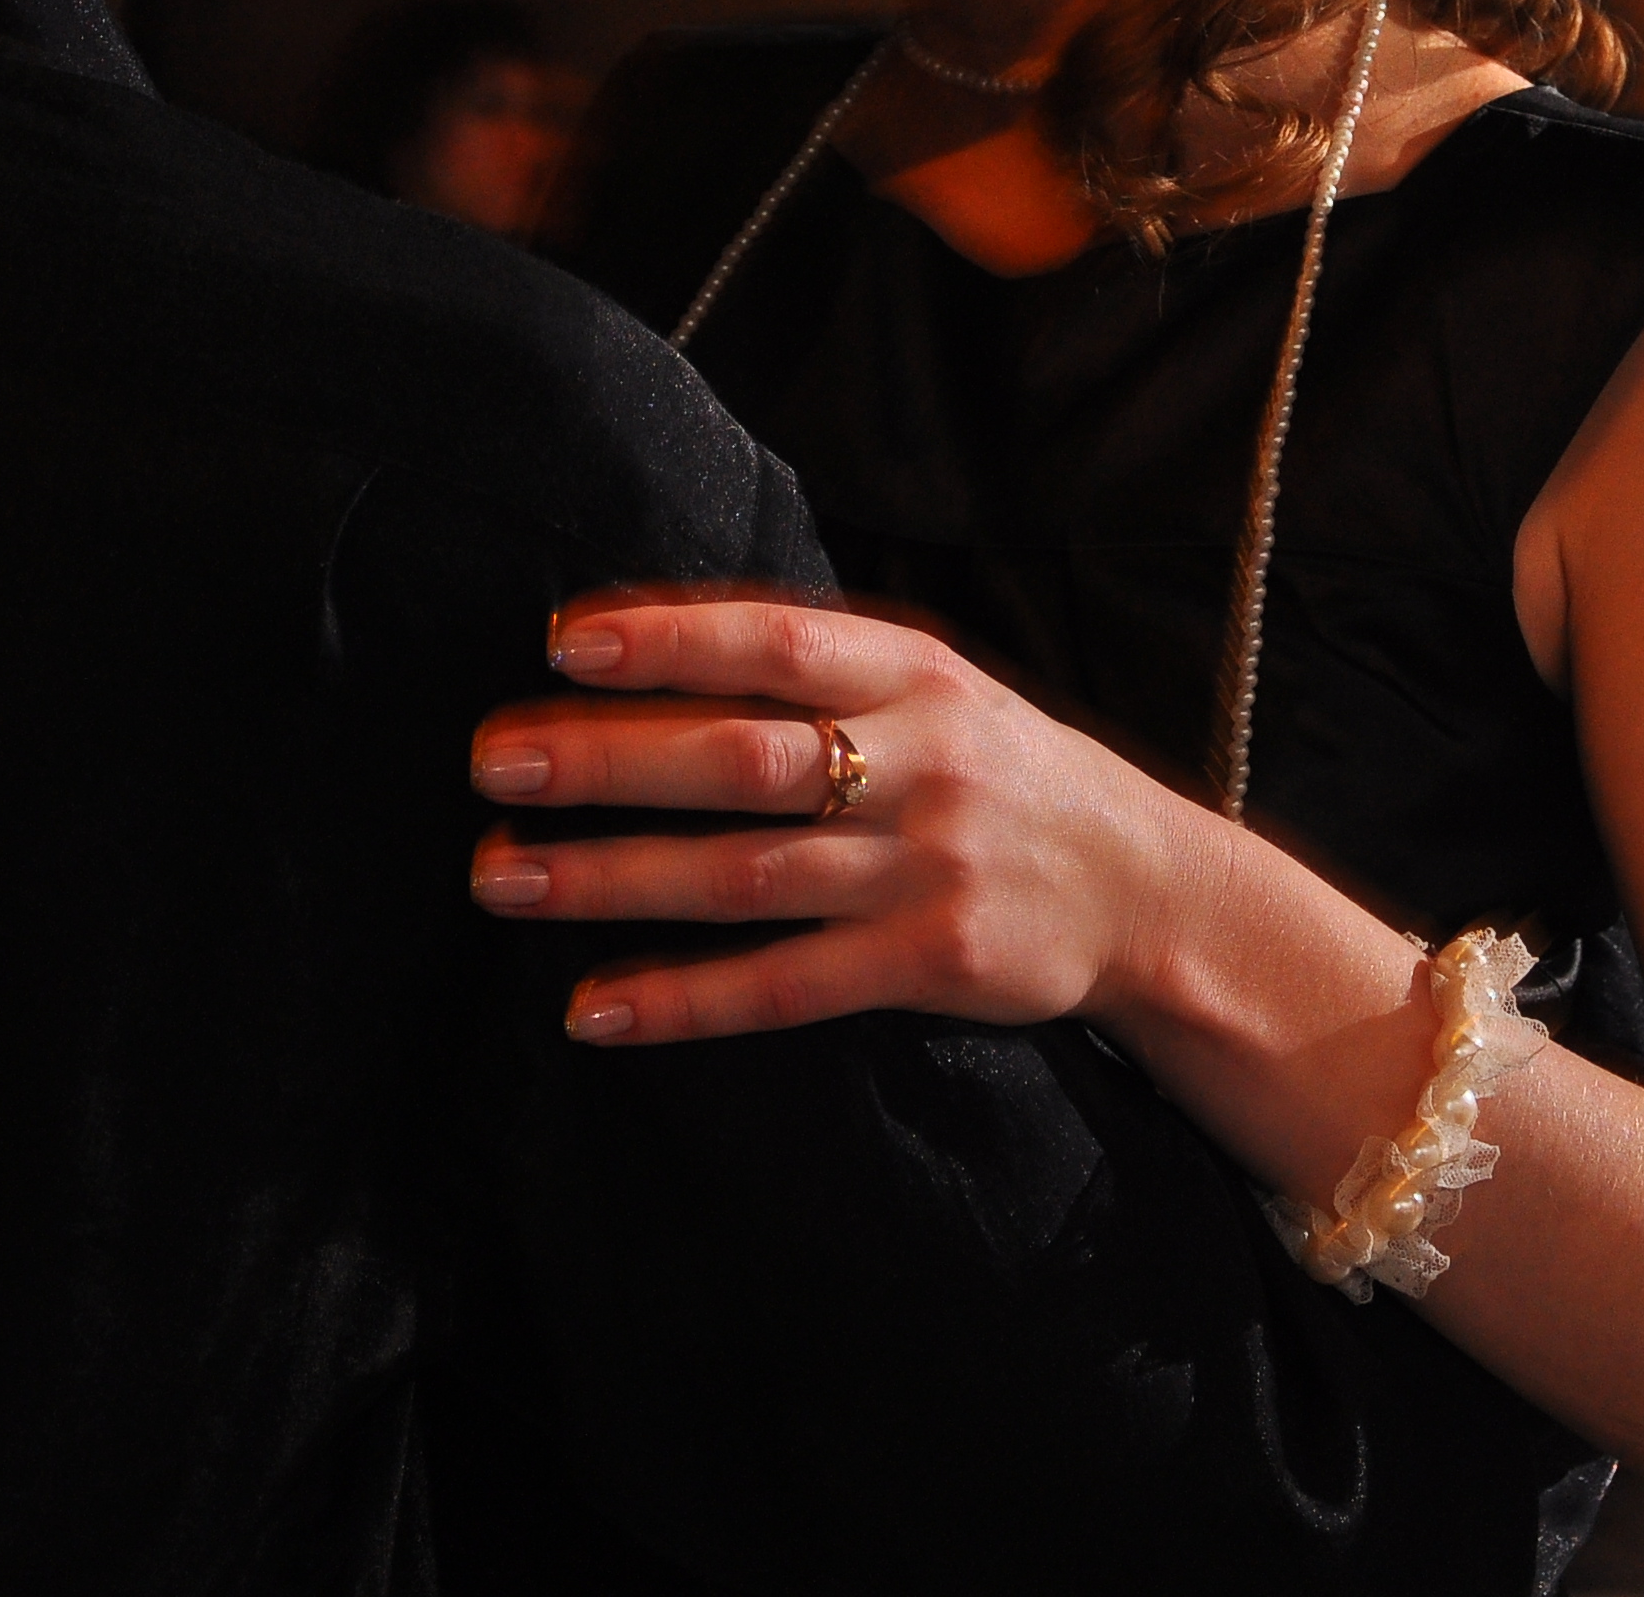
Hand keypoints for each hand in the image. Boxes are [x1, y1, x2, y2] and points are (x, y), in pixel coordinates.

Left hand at [465, 593, 1221, 1045]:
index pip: (778, 643)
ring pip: (746, 875)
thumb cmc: (1000, 771)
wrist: (1147, 886)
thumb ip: (817, 666)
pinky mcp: (931, 964)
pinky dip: (686, 999)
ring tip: (504, 879)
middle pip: (745, 759)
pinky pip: (787, 986)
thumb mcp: (937, 689)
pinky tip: (596, 1007)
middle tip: (495, 764)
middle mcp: (922, 763)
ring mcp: (927, 867)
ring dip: (615, 879)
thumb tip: (640, 636)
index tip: (562, 642)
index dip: (670, 639)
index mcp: (918, 673)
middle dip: (611, 760)